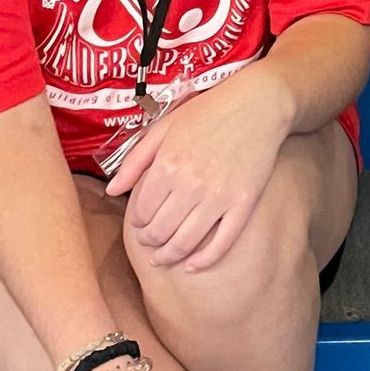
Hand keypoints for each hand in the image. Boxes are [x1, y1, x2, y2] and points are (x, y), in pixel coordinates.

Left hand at [106, 66, 293, 270]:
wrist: (258, 103)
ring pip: (185, 243)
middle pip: (160, 232)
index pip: (141, 212)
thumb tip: (111, 190)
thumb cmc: (208, 111)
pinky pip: (221, 244)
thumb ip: (135, 160)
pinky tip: (192, 266)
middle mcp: (190, 184)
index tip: (140, 224)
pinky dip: (203, 261)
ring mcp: (219, 197)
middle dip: (149, 242)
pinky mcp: (243, 204)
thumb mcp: (165, 127)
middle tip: (149, 243)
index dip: (137, 223)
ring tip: (163, 258)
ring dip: (169, 256)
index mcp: (168, 165)